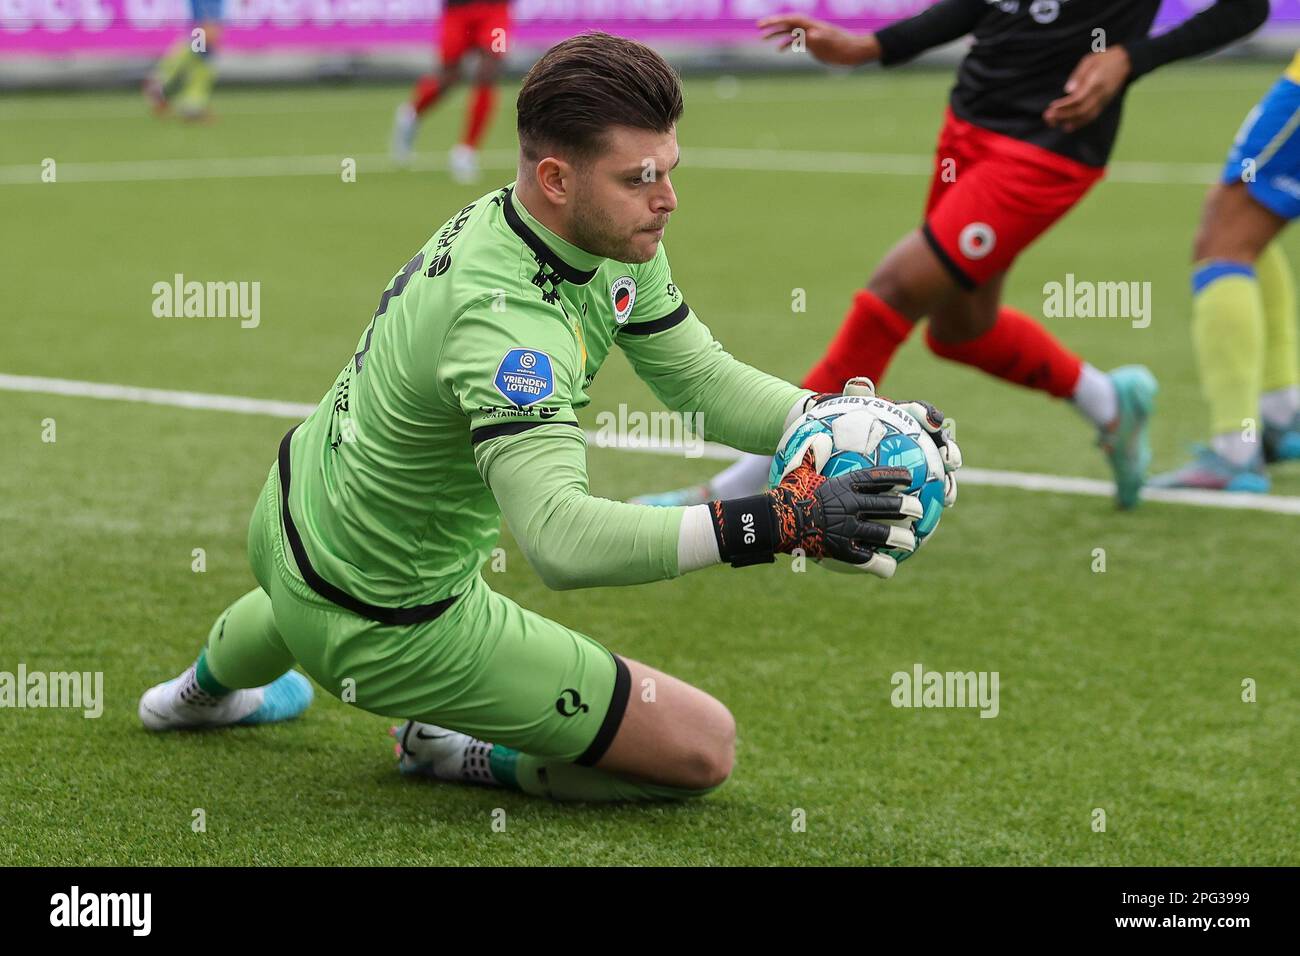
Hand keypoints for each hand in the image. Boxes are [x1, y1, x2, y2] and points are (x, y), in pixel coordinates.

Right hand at [708, 444, 920, 578]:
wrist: (776, 520)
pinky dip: (880, 564)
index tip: (909, 477)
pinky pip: (866, 558)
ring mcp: (848, 528)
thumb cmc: (787, 493)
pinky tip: (889, 569)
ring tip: (911, 541)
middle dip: (907, 507)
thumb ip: (813, 454)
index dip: (895, 476)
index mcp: (844, 486)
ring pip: (883, 534)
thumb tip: (819, 437)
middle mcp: (851, 506)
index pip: (876, 478)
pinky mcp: (841, 549)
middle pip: (887, 505)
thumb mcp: (800, 470)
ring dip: (900, 538)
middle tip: (918, 509)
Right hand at [757, 14, 879, 65]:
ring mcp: (810, 36)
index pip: (790, 20)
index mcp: (812, 26)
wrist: (854, 52)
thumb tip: (809, 34)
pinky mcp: (813, 44)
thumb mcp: (832, 43)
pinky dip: (786, 44)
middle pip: (787, 23)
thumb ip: (821, 38)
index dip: (776, 20)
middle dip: (772, 25)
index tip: (763, 24)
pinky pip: (796, 41)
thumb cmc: (845, 47)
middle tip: (758, 27)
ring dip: (776, 34)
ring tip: (763, 38)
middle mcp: (809, 28)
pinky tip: (779, 50)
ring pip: (789, 32)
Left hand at [815, 377, 961, 506]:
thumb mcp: (846, 406)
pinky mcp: (913, 481)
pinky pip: (923, 495)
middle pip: (941, 444)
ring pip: (939, 472)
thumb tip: (859, 383)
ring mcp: (918, 460)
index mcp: (905, 416)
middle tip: (951, 462)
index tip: (932, 422)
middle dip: (950, 452)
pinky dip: (927, 507)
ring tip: (948, 497)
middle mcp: (918, 438)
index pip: (921, 413)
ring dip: (948, 483)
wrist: (835, 438)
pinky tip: (925, 524)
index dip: (930, 416)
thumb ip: (855, 394)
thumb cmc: (842, 419)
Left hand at [1043, 46, 1131, 132]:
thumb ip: (1078, 75)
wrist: (1125, 62)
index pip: (1078, 99)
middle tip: (1048, 117)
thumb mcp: (1089, 60)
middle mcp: (1100, 95)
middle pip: (1080, 110)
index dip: (1064, 105)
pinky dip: (1079, 123)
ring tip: (1053, 122)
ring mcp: (1103, 101)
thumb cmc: (1104, 59)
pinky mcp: (1104, 104)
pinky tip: (1067, 126)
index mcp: (1095, 83)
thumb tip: (1068, 90)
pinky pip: (1091, 117)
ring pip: (1085, 116)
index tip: (1052, 106)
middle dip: (1063, 115)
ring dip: (1068, 121)